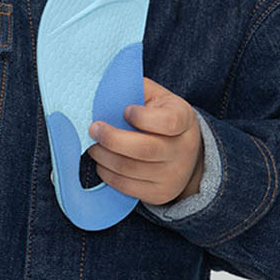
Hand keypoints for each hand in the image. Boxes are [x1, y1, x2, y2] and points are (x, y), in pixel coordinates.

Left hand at [87, 75, 204, 205]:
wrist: (186, 154)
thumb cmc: (163, 118)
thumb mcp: (158, 98)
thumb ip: (136, 89)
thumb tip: (106, 86)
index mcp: (184, 120)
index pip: (168, 122)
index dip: (143, 118)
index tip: (126, 110)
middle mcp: (183, 149)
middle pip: (145, 149)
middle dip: (112, 139)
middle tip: (93, 129)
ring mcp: (173, 174)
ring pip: (130, 169)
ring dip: (104, 157)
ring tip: (93, 146)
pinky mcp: (160, 193)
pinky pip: (127, 186)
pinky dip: (107, 174)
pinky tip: (101, 162)